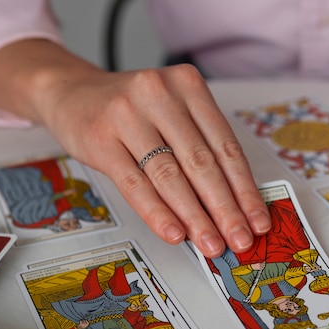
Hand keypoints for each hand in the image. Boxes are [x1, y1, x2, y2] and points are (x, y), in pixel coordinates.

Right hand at [0, 40, 271, 257]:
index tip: (257, 220)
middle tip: (239, 240)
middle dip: (225, 208)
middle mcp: (160, 94)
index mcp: (188, 85)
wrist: (71, 92)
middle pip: (201, 162)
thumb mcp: (171, 112)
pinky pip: (135, 183)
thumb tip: (232, 205)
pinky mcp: (101, 138)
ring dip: (195, 216)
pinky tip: (174, 233)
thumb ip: (199, 148)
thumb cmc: (131, 109)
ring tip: (211, 244)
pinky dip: (157, 212)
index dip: (244, 188)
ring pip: (170, 175)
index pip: (226, 145)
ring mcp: (127, 114)